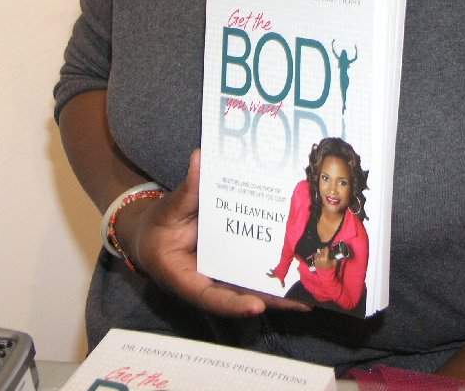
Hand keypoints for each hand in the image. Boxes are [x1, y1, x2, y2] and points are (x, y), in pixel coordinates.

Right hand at [118, 150, 308, 316]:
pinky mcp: (234, 263)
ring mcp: (224, 274)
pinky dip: (275, 268)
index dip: (233, 303)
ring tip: (310, 294)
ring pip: (253, 286)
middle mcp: (209, 281)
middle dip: (272, 301)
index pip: (210, 296)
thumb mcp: (168, 211)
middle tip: (302, 304)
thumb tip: (200, 159)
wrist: (153, 236)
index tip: (256, 306)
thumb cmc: (158, 228)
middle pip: (241, 296)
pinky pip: (253, 268)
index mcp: (186, 278)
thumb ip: (187, 190)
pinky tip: (299, 264)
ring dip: (280, 290)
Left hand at [310, 246, 334, 270]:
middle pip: (322, 250)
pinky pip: (316, 255)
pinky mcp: (315, 261)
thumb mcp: (335, 262)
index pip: (326, 249)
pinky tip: (321, 257)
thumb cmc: (330, 268)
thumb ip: (336, 257)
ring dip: (321, 252)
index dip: (328, 248)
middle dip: (325, 250)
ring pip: (319, 252)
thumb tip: (336, 252)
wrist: (325, 274)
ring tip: (324, 255)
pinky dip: (318, 255)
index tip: (330, 250)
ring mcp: (317, 259)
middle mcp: (320, 258)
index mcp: (325, 257)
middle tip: (327, 252)